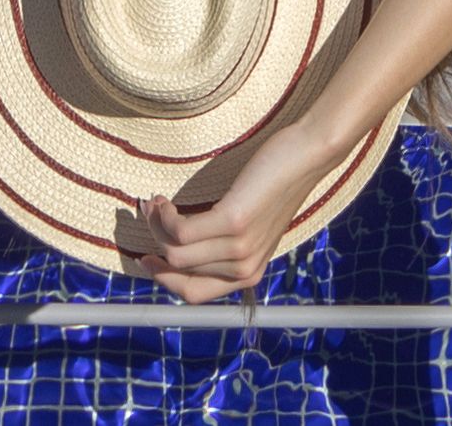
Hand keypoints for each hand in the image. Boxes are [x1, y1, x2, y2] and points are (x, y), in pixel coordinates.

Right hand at [115, 119, 338, 302]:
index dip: (163, 279)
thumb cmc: (275, 184)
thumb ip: (225, 245)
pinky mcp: (233, 222)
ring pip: (174, 250)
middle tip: (147, 214)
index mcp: (248, 274)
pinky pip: (180, 230)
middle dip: (154, 242)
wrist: (306, 156)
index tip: (146, 258)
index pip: (193, 294)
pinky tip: (164, 199)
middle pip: (177, 269)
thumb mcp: (253, 226)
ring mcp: (239, 247)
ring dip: (156, 225)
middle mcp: (244, 268)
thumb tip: (177, 247)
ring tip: (154, 202)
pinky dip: (165, 215)